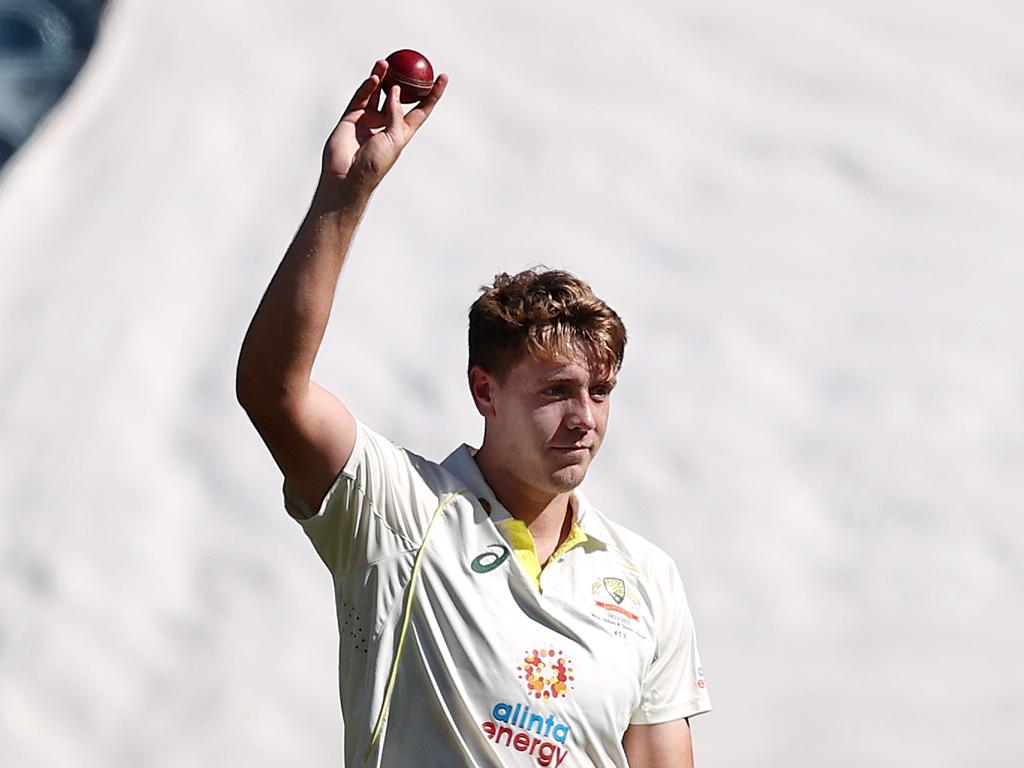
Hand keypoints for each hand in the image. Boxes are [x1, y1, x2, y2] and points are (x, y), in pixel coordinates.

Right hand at [321, 59, 446, 195]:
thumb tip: (397, 90)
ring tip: (386, 62)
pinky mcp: (352, 116)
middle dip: (404, 79)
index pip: (421, 109)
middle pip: (398, 97)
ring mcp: (368, 119)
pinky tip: (375, 77)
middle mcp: (385, 124)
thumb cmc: (375, 163)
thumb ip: (397, 114)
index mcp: (401, 133)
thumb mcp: (395, 139)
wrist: (347, 176)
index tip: (443, 76)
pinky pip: (362, 96)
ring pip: (378, 92)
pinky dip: (368, 86)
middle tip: (409, 62)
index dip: (433, 94)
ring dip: (383, 76)